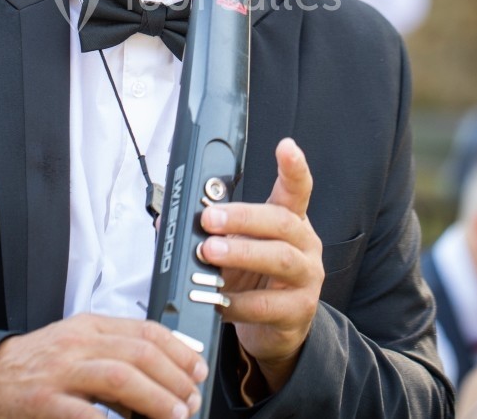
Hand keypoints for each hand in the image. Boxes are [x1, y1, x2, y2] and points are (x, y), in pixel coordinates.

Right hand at [0, 313, 206, 418]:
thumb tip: (167, 364)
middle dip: (174, 378)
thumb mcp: (78, 343)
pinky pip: (87, 414)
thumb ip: (116, 348)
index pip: (146, 330)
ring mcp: (61, 372)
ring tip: (176, 415)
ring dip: (156, 398)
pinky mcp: (45, 402)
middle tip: (192, 401)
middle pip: (140, 353)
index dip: (179, 352)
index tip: (198, 371)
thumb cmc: (40, 364)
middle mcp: (78, 343)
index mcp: (90, 326)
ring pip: (121, 378)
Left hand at [198, 138, 324, 393]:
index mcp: (290, 222)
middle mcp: (305, 245)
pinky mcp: (298, 311)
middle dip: (243, 217)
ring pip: (280, 259)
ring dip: (241, 253)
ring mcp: (306, 278)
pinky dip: (237, 302)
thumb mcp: (235, 249)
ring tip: (208, 253)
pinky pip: (266, 305)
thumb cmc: (253, 280)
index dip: (294, 167)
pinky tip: (217, 301)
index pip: (297, 189)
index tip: (286, 146)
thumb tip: (170, 218)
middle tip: (209, 219)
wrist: (274, 330)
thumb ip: (212, 232)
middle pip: (282, 221)